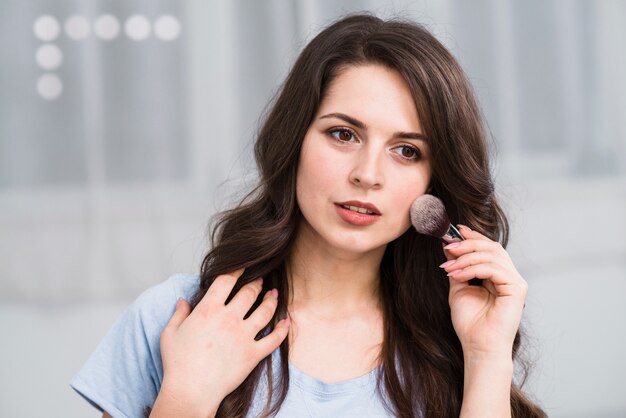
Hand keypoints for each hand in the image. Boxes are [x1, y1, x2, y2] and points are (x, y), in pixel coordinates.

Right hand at [156, 268, 289, 414]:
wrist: (190, 391)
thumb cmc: (177, 364)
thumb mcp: (170, 334)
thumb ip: (178, 314)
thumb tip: (183, 301)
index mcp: (208, 309)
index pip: (226, 280)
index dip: (236, 270)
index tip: (242, 266)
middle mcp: (229, 318)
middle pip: (249, 292)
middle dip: (256, 283)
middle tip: (259, 280)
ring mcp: (243, 335)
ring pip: (265, 311)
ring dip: (271, 300)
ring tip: (274, 294)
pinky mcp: (253, 354)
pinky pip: (274, 339)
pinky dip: (282, 330)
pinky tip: (286, 322)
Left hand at [440, 225, 526, 356]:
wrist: (478, 345)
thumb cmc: (470, 322)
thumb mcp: (458, 287)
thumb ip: (457, 267)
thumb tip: (449, 246)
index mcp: (498, 275)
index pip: (488, 248)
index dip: (473, 237)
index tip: (454, 230)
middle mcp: (509, 276)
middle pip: (491, 247)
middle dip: (467, 244)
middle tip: (448, 247)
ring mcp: (515, 281)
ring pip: (491, 255)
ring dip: (466, 258)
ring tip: (448, 267)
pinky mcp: (517, 288)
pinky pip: (493, 268)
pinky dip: (472, 268)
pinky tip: (457, 275)